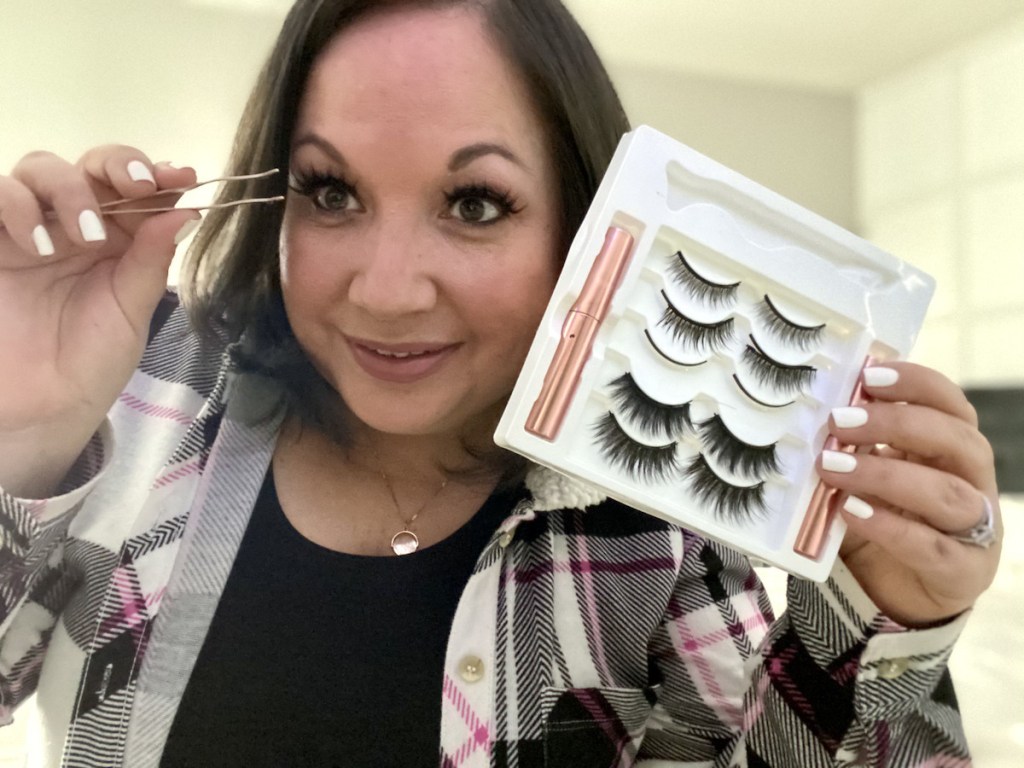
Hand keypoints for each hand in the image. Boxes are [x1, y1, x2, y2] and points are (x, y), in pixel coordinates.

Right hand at [0, 146, 198, 495]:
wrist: (41, 407)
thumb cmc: (91, 362)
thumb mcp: (132, 312)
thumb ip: (152, 260)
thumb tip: (186, 211)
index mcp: (119, 241)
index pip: (137, 191)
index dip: (158, 175)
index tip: (182, 177)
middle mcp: (75, 226)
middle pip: (90, 167)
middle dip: (118, 166)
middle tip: (139, 187)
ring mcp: (30, 230)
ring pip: (40, 170)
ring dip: (70, 189)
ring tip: (88, 237)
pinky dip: (18, 207)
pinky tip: (38, 246)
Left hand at [819, 362, 1000, 626]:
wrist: (892, 593)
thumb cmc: (881, 518)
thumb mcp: (866, 474)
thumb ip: (855, 444)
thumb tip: (816, 406)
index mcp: (952, 449)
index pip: (950, 404)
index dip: (916, 384)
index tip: (869, 375)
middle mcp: (973, 483)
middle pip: (957, 441)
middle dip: (898, 424)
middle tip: (840, 421)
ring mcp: (975, 530)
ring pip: (949, 494)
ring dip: (886, 475)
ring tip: (834, 468)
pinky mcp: (963, 572)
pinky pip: (933, 547)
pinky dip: (890, 527)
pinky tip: (851, 512)